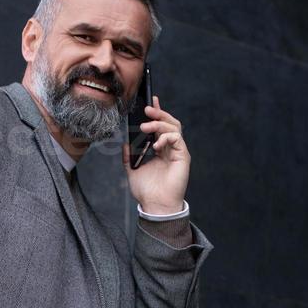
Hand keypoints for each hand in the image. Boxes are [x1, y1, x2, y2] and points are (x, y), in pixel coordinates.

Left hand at [123, 94, 189, 214]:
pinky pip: (177, 139)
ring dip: (159, 124)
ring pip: (174, 127)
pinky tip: (156, 145)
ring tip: (145, 127)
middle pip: (169, 123)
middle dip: (159, 113)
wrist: (156, 205)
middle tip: (147, 108)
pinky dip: (166, 137)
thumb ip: (128, 157)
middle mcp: (171, 148)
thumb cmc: (147, 191)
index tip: (150, 101)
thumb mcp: (132, 170)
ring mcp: (178, 151)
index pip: (160, 126)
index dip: (157, 112)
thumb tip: (124, 144)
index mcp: (161, 150)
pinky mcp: (183, 157)